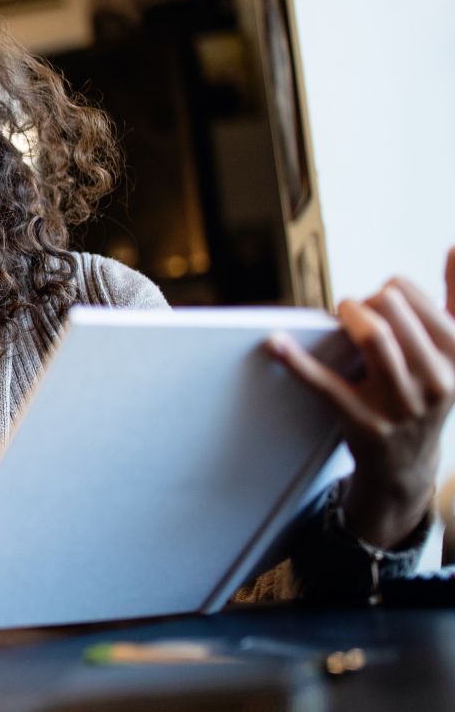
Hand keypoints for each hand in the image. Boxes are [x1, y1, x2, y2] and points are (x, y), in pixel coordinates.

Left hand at [266, 246, 454, 549]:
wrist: (406, 464)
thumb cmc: (424, 391)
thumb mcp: (454, 351)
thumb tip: (454, 247)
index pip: (412, 297)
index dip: (387, 291)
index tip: (381, 303)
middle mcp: (437, 379)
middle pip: (390, 310)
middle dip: (364, 302)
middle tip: (355, 312)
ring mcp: (401, 403)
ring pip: (372, 337)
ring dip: (346, 316)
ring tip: (341, 316)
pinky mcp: (362, 421)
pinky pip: (325, 384)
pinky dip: (295, 361)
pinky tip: (274, 343)